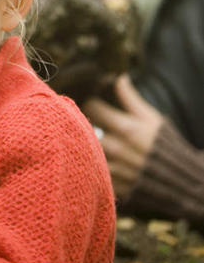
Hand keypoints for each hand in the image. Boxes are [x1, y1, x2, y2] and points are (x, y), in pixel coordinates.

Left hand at [83, 74, 163, 198]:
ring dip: (85, 142)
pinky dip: (90, 163)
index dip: (90, 102)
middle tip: (87, 120)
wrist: (179, 181)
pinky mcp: (113, 185)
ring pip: (85, 150)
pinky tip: (94, 158)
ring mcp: (113, 168)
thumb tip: (119, 77)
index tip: (93, 103)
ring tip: (88, 138)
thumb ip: (130, 98)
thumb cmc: (165, 146)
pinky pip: (92, 171)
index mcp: (125, 128)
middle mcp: (116, 148)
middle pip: (84, 128)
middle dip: (83, 122)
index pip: (91, 107)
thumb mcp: (150, 118)